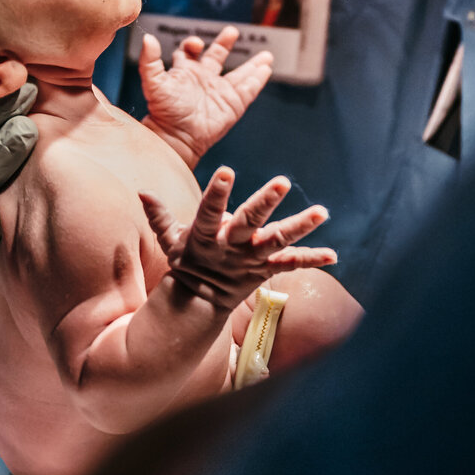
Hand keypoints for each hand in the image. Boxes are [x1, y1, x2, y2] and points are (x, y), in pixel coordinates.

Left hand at [139, 28, 272, 166]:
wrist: (176, 137)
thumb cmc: (163, 112)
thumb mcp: (153, 82)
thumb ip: (149, 60)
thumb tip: (148, 38)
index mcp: (185, 72)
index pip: (190, 51)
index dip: (193, 43)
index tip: (196, 44)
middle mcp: (203, 80)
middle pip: (217, 56)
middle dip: (224, 43)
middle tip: (232, 31)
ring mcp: (220, 92)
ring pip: (239, 74)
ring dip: (252, 64)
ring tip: (266, 55)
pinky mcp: (233, 104)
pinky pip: (249, 90)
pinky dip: (258, 79)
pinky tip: (266, 69)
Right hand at [140, 166, 335, 310]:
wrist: (199, 305)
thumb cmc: (185, 262)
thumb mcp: (169, 240)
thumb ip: (159, 215)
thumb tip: (141, 191)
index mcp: (206, 237)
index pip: (209, 211)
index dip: (217, 192)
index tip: (227, 170)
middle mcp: (231, 247)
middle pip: (249, 222)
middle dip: (265, 202)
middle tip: (283, 181)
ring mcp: (251, 260)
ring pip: (278, 241)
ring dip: (301, 226)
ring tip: (323, 211)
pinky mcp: (266, 270)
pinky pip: (292, 265)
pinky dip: (313, 259)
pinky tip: (333, 255)